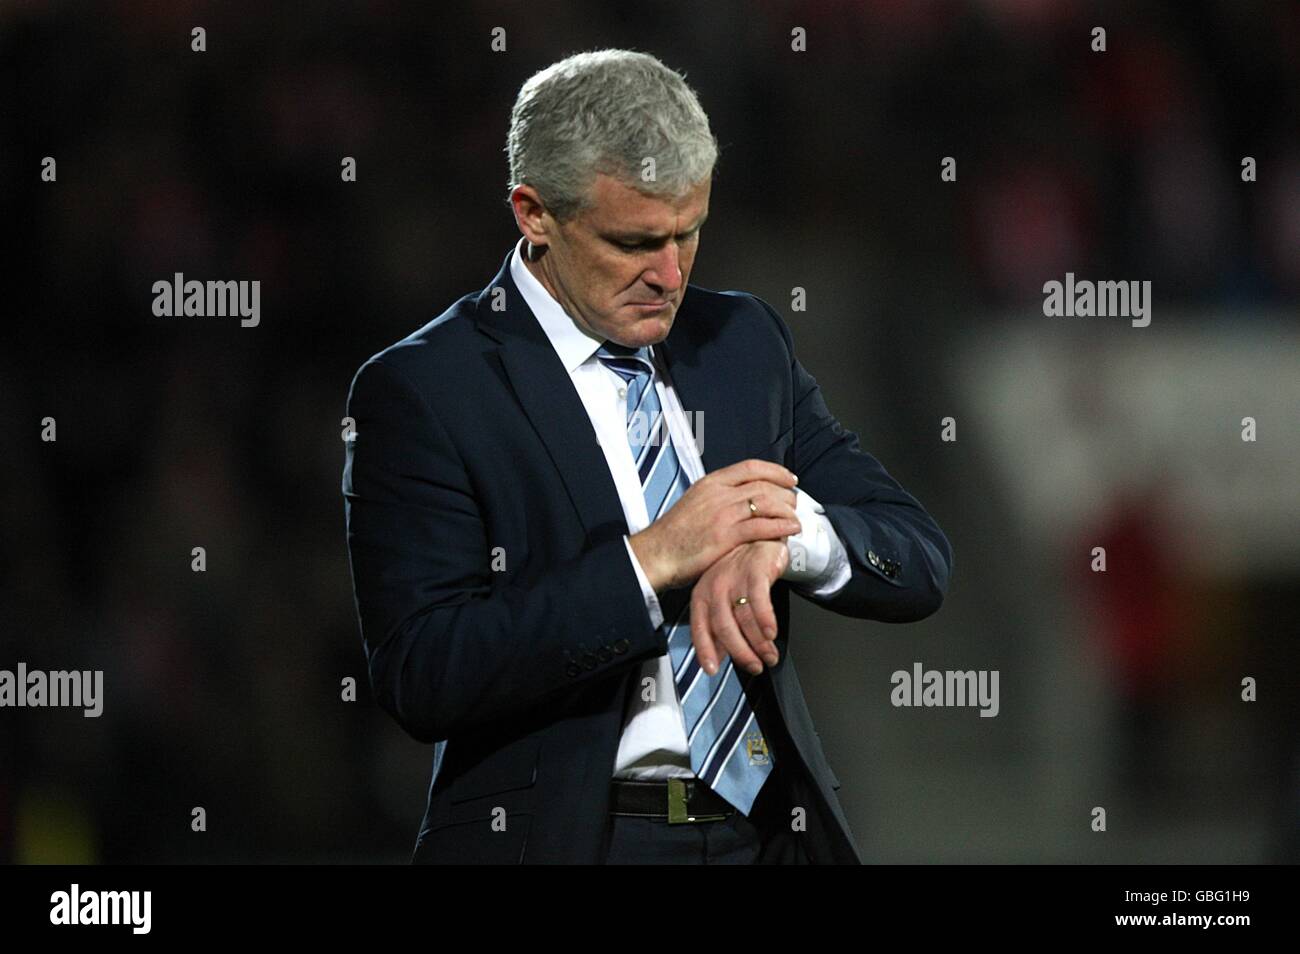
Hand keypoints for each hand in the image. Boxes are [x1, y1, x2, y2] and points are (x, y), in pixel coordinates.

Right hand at [628, 459, 799, 591]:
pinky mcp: (725, 536)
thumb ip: (717, 497)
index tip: (789, 478)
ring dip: (787, 510)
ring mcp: (722, 514)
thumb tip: (739, 498)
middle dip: (785, 493)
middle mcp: (718, 494)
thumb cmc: (673, 535)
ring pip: (766, 502)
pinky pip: (762, 527)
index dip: (776, 471)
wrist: (656, 554)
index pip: (751, 467)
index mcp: (710, 483)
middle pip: (763, 484)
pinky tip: (790, 529)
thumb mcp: (694, 502)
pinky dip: (781, 527)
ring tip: (795, 518)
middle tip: (795, 503)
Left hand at [689, 539, 788, 676]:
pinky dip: (765, 620)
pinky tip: (772, 633)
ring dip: (758, 643)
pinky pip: (759, 601)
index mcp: (702, 595)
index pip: (699, 628)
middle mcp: (714, 587)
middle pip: (723, 627)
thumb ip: (720, 627)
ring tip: (770, 655)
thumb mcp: (724, 598)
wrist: (759, 539)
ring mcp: (734, 578)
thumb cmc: (741, 572)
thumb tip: (719, 657)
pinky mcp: (755, 571)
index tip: (711, 670)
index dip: (705, 650)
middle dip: (740, 652)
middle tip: (754, 666)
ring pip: (743, 618)